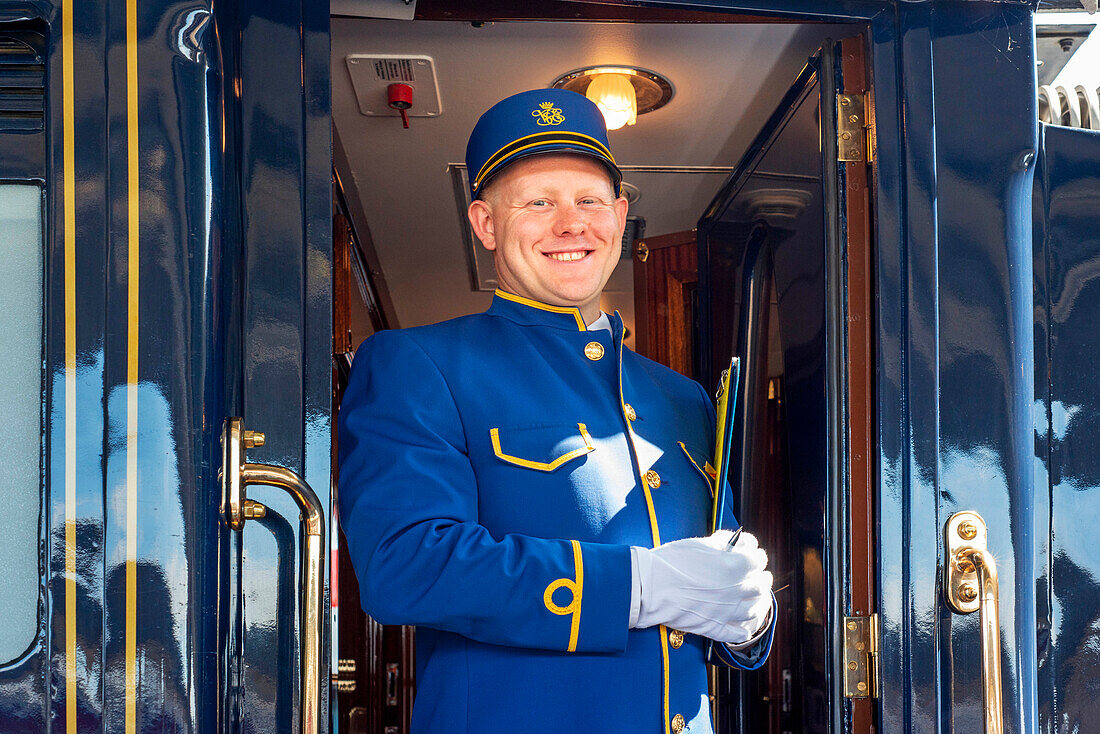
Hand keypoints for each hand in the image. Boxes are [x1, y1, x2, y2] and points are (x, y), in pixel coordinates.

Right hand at [631, 530, 772, 644]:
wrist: (650, 586)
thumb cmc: (671, 561)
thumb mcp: (699, 544)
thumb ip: (722, 544)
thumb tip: (732, 542)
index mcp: (735, 566)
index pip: (758, 559)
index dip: (757, 554)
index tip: (753, 552)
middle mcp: (736, 590)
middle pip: (761, 585)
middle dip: (762, 577)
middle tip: (760, 575)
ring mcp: (727, 612)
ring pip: (755, 610)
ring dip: (758, 602)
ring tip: (754, 598)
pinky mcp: (715, 628)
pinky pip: (739, 634)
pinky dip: (744, 629)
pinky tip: (743, 624)